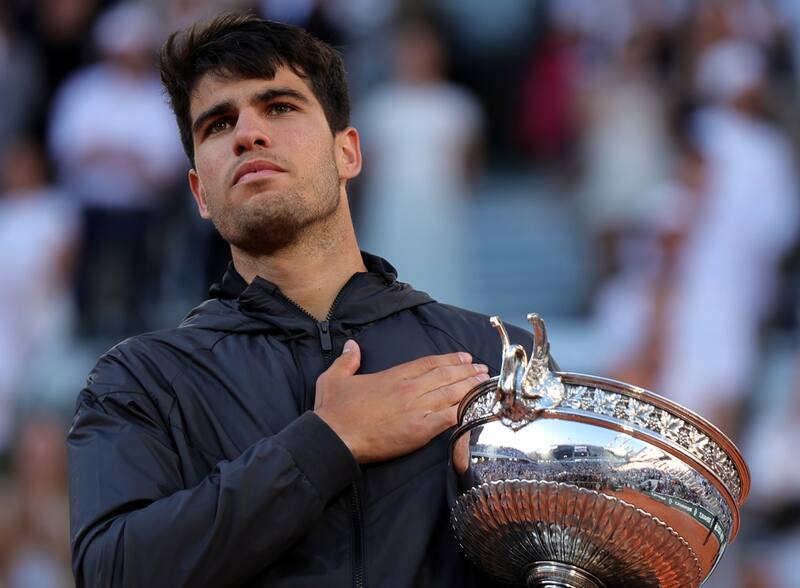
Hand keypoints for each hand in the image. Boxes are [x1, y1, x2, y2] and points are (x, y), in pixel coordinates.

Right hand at [314, 340, 488, 462]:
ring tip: (486, 384)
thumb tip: (351, 346)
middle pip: (446, 376)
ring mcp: (417, 409)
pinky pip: (450, 418)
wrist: (334, 436)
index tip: (465, 358)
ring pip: (452, 393)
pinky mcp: (420, 430)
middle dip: (468, 372)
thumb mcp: (334, 378)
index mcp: (394, 376)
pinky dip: (466, 411)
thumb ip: (347, 360)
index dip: (450, 359)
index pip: (429, 363)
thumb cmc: (333, 411)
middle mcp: (410, 389)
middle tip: (484, 370)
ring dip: (472, 387)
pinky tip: (478, 408)